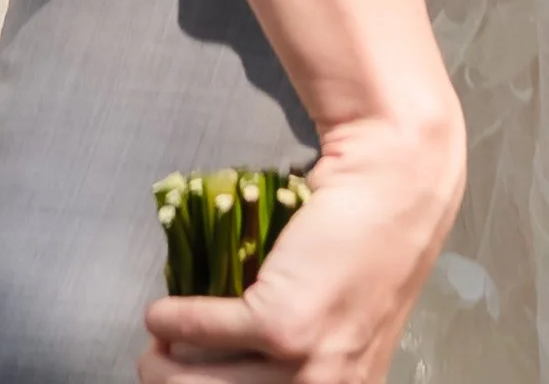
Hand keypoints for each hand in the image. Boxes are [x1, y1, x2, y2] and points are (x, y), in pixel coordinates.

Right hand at [141, 102, 464, 380]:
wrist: (392, 185)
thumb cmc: (371, 244)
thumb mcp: (350, 326)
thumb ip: (307, 357)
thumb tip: (234, 360)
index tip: (189, 378)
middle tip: (159, 368)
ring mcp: (304, 366)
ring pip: (205, 383)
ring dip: (164, 366)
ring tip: (156, 346)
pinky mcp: (280, 324)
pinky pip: (204, 331)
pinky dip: (171, 322)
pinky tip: (161, 314)